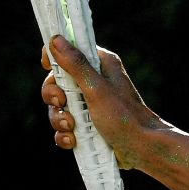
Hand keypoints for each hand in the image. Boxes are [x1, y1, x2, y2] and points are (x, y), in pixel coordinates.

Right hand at [40, 35, 165, 169]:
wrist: (141, 149)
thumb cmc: (124, 116)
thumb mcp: (97, 88)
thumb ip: (76, 65)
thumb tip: (56, 40)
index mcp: (100, 65)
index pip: (70, 50)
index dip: (55, 56)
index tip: (47, 66)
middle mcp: (94, 81)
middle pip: (57, 81)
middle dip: (54, 96)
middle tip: (62, 102)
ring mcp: (89, 104)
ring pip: (59, 106)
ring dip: (59, 118)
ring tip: (71, 127)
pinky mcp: (87, 123)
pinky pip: (64, 126)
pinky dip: (65, 134)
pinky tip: (72, 140)